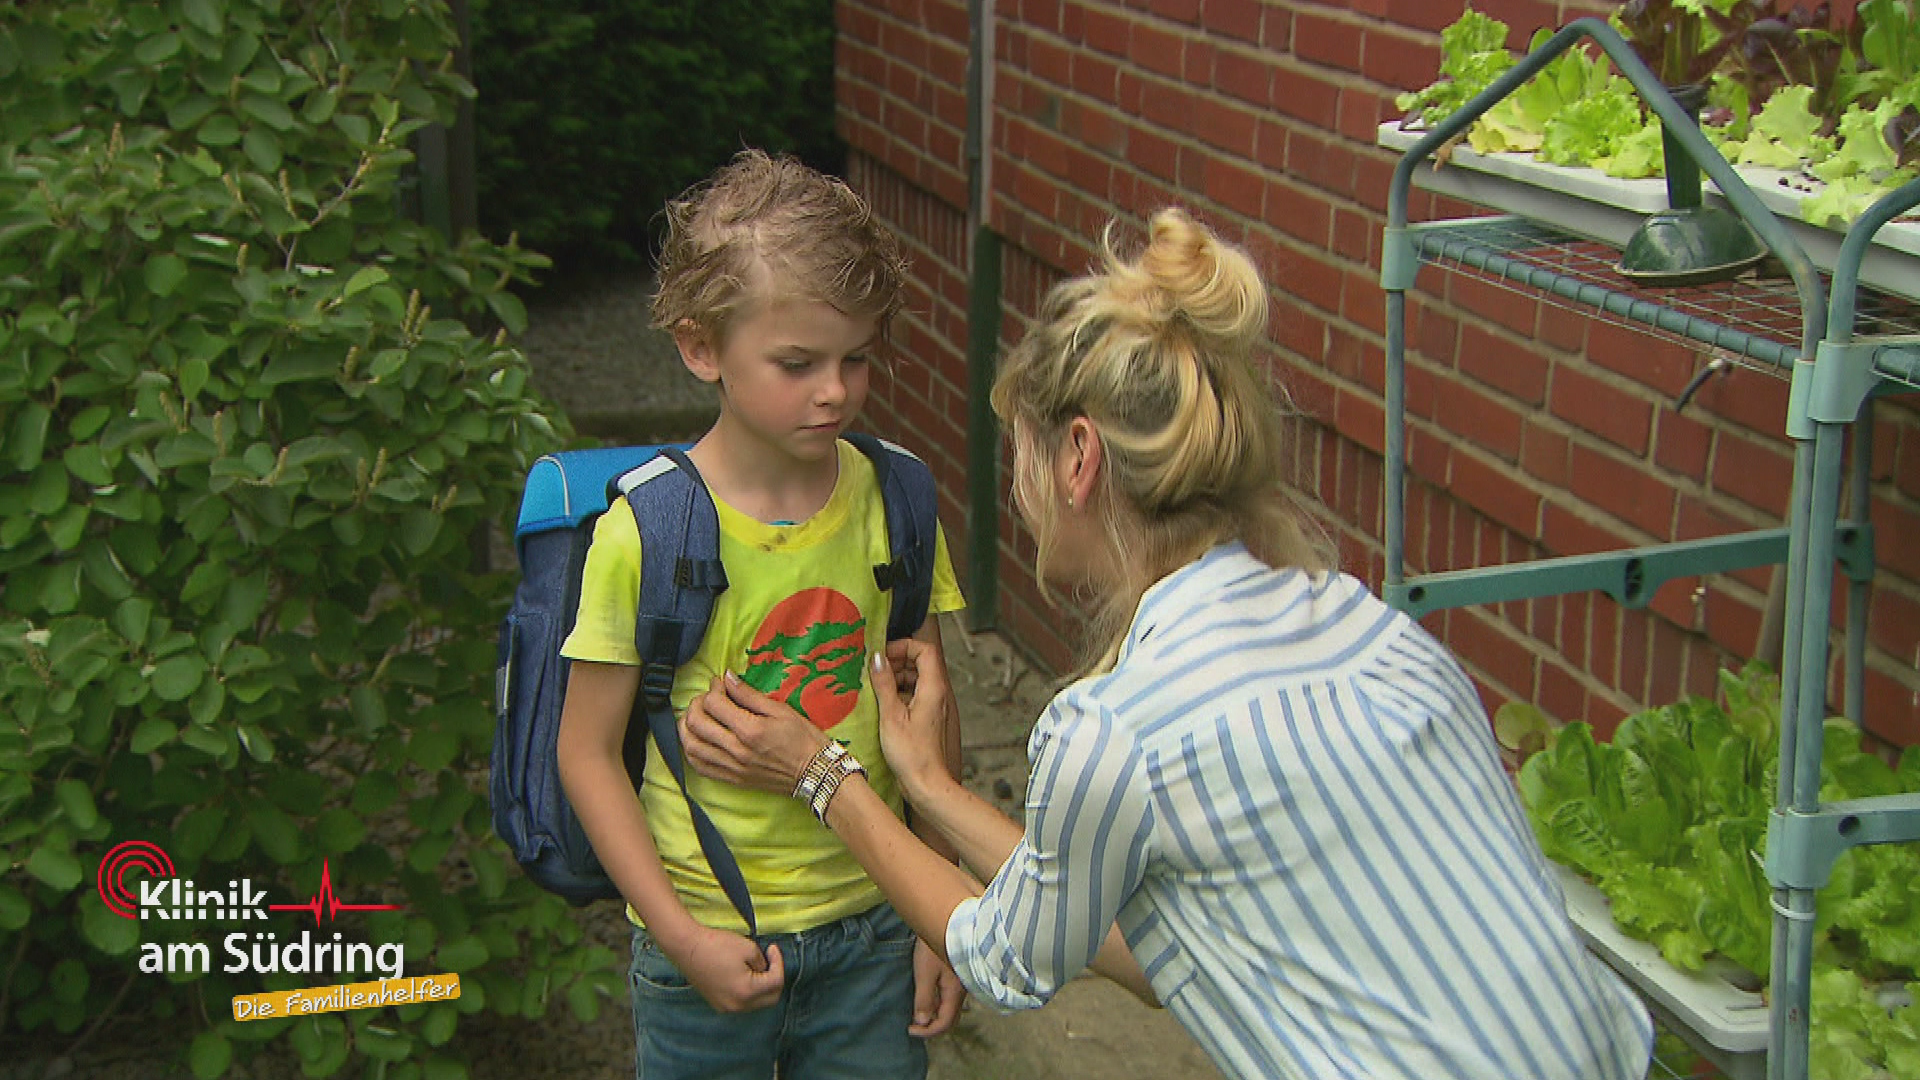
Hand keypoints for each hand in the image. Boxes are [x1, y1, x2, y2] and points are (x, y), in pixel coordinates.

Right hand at [663, 922, 785, 1013]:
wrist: (687, 947)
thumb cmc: (716, 945)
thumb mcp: (749, 948)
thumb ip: (763, 962)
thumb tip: (765, 970)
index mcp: (747, 992)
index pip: (776, 982)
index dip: (778, 963)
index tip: (772, 948)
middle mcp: (737, 1006)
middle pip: (770, 998)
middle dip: (774, 979)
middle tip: (770, 960)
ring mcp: (726, 1007)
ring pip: (756, 1001)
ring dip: (762, 986)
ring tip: (755, 966)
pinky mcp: (718, 1004)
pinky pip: (742, 1001)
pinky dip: (748, 990)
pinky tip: (744, 974)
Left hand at [681, 671, 829, 794]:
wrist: (815, 773)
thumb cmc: (803, 739)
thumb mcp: (781, 710)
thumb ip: (750, 695)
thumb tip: (728, 678)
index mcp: (750, 730)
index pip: (715, 704)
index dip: (714, 688)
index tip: (720, 683)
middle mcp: (736, 750)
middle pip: (697, 723)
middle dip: (696, 703)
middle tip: (707, 697)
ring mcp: (732, 767)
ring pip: (691, 746)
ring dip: (686, 727)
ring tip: (695, 716)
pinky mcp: (732, 779)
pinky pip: (699, 766)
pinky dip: (691, 750)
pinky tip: (696, 739)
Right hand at [868, 643, 953, 800]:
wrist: (926, 784)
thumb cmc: (912, 754)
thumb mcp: (891, 715)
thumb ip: (884, 683)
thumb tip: (876, 659)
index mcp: (933, 688)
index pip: (924, 650)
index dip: (903, 646)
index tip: (882, 655)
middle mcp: (936, 694)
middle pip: (920, 662)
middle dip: (896, 661)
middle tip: (874, 671)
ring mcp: (933, 706)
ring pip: (915, 679)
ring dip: (895, 678)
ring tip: (875, 688)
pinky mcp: (927, 719)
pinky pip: (913, 695)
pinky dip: (898, 693)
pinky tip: (882, 704)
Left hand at [909, 937, 965, 1036]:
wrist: (947, 921)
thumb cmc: (934, 947)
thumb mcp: (925, 973)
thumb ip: (924, 999)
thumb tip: (922, 1022)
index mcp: (954, 993)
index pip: (944, 1023)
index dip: (927, 1032)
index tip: (910, 1029)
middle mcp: (961, 991)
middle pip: (951, 1019)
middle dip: (933, 1027)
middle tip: (914, 1026)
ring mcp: (961, 983)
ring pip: (951, 1009)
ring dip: (936, 1016)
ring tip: (919, 1013)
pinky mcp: (958, 975)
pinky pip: (950, 998)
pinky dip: (939, 1005)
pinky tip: (928, 998)